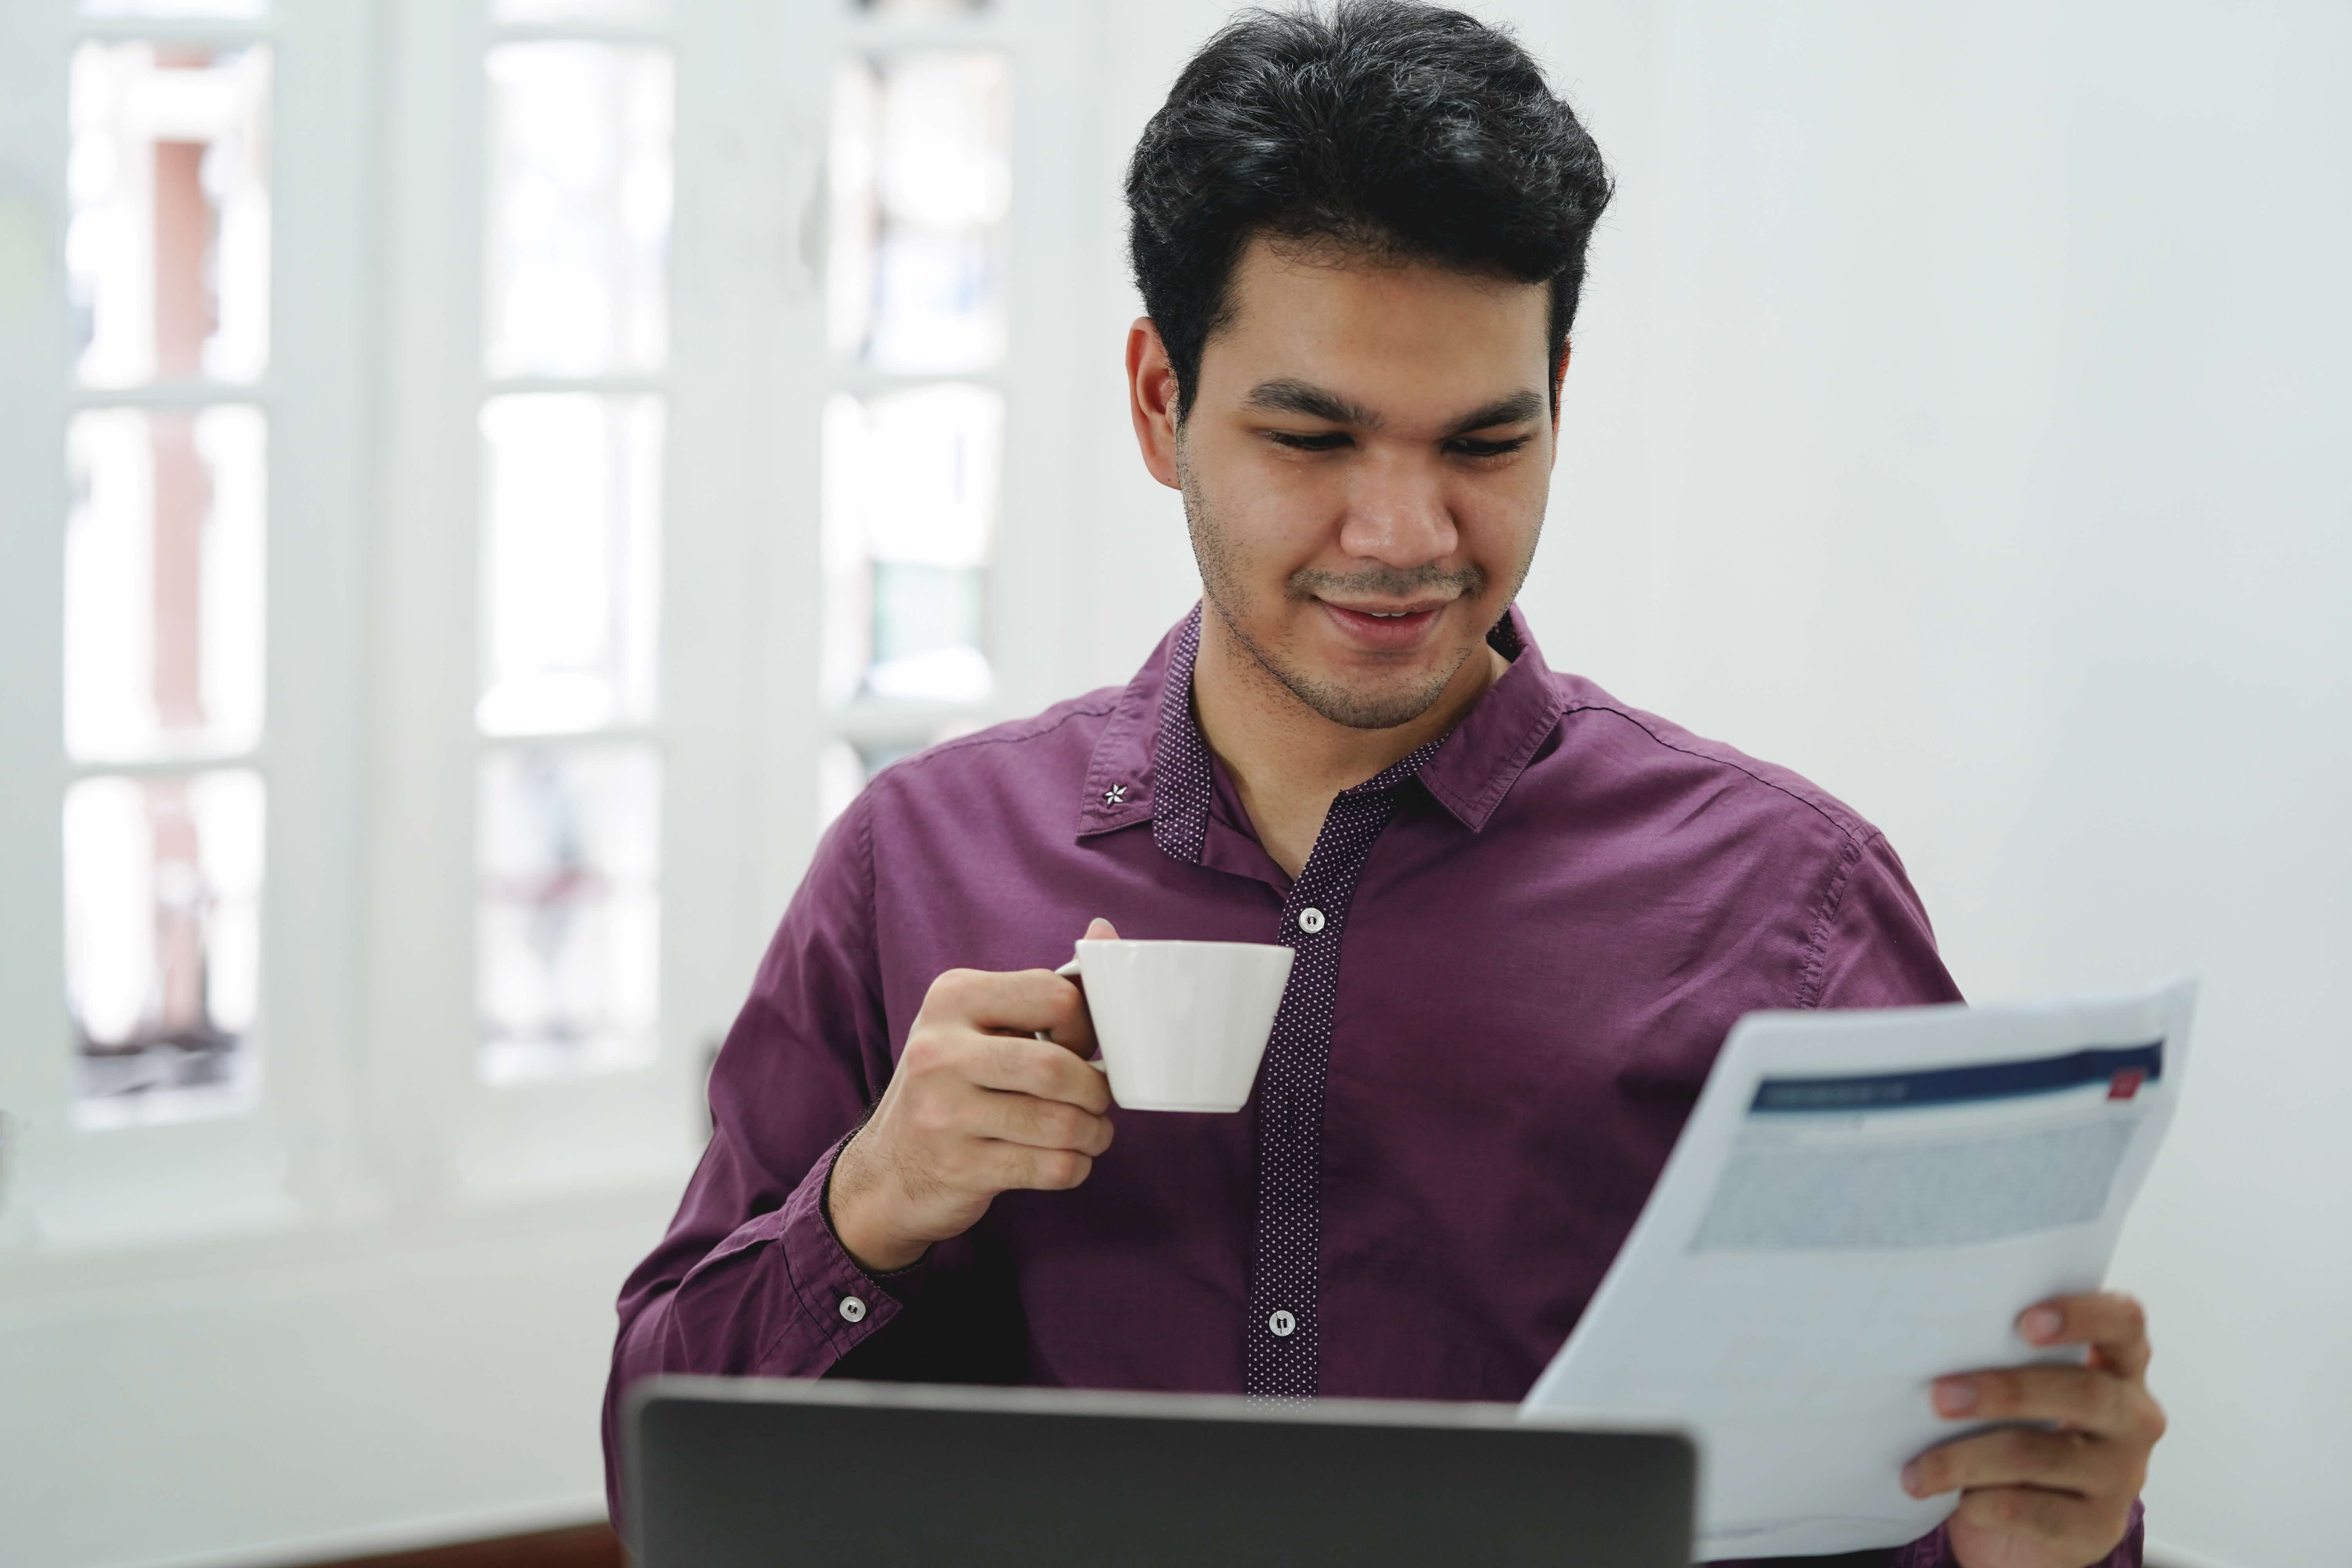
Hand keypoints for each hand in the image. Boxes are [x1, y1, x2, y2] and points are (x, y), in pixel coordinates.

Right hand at [827, 919, 1119, 1271]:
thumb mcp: (980, 1024)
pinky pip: (1052, 1167)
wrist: (888, 1169)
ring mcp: (943, 1113)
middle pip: (1057, 1068)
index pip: (1056, 997)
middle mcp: (940, 1051)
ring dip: (1094, 1132)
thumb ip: (1044, 989)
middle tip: (1096, 1100)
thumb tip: (1104, 930)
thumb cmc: (953, 1085)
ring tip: (1089, 1131)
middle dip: (1096, 1090)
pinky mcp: (958, 1168)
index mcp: (952, 997)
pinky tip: (1066, 1157)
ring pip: (1061, 1123)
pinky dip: (1077, 1165)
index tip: (1079, 1049)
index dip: (1086, 1028)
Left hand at [1904, 1293, 2164, 1567]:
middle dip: (2003, 1392)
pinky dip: (1984, 1504)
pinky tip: (1957, 1501)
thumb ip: (1998, 1357)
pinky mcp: (2101, 1527)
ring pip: (2041, 1456)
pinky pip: (2036, 1512)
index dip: (2082, 1316)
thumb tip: (1927, 1346)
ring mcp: (2124, 1475)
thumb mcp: (2017, 1387)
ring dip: (1966, 1459)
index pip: (2123, 1322)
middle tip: (1938, 1397)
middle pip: (2082, 1392)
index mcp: (2119, 1364)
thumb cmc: (2013, 1426)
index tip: (2024, 1322)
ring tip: (1918, 1469)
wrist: (2028, 1525)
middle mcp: (2134, 1417)